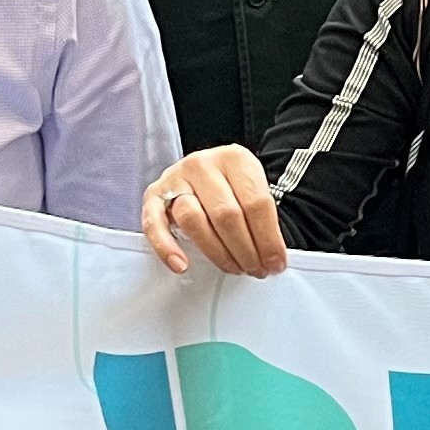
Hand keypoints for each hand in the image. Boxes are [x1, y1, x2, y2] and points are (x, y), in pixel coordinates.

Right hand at [141, 147, 285, 276]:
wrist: (208, 173)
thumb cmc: (233, 188)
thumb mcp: (253, 190)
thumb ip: (262, 218)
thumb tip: (272, 258)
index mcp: (235, 159)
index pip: (257, 203)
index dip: (269, 239)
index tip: (276, 263)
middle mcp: (203, 164)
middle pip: (226, 214)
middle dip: (245, 250)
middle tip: (256, 270)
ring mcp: (176, 177)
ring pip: (193, 219)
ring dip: (217, 252)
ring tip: (234, 268)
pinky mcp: (154, 195)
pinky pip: (154, 224)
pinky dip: (166, 247)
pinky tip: (181, 265)